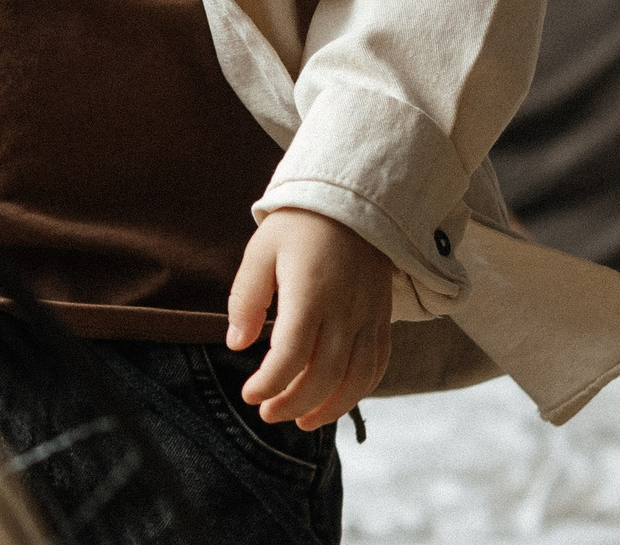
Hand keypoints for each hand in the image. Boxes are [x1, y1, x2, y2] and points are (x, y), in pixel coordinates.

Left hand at [226, 210, 393, 430]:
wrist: (354, 199)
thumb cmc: (299, 225)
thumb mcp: (261, 250)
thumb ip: (246, 298)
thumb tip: (236, 344)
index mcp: (310, 291)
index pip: (291, 354)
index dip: (269, 383)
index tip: (249, 394)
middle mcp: (345, 308)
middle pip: (323, 375)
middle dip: (292, 403)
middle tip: (267, 412)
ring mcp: (368, 315)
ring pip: (356, 378)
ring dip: (329, 408)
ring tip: (301, 421)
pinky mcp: (382, 317)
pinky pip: (377, 365)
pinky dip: (358, 391)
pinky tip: (334, 401)